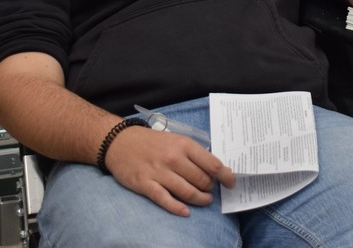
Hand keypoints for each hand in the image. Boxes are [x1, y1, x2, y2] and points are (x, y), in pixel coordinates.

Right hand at [105, 126, 235, 216]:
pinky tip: (186, 212)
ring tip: (204, 200)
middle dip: (210, 188)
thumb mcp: (177, 140)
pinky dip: (177, 208)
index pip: (212, 164)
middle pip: (201, 180)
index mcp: (184, 145)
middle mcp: (173, 158)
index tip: (231, 182)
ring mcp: (159, 172)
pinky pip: (165, 200)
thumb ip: (194, 153)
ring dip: (199, 199)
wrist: (121, 142)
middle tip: (211, 190)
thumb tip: (215, 169)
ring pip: (187, 191)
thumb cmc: (153, 142)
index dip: (225, 176)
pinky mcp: (145, 184)